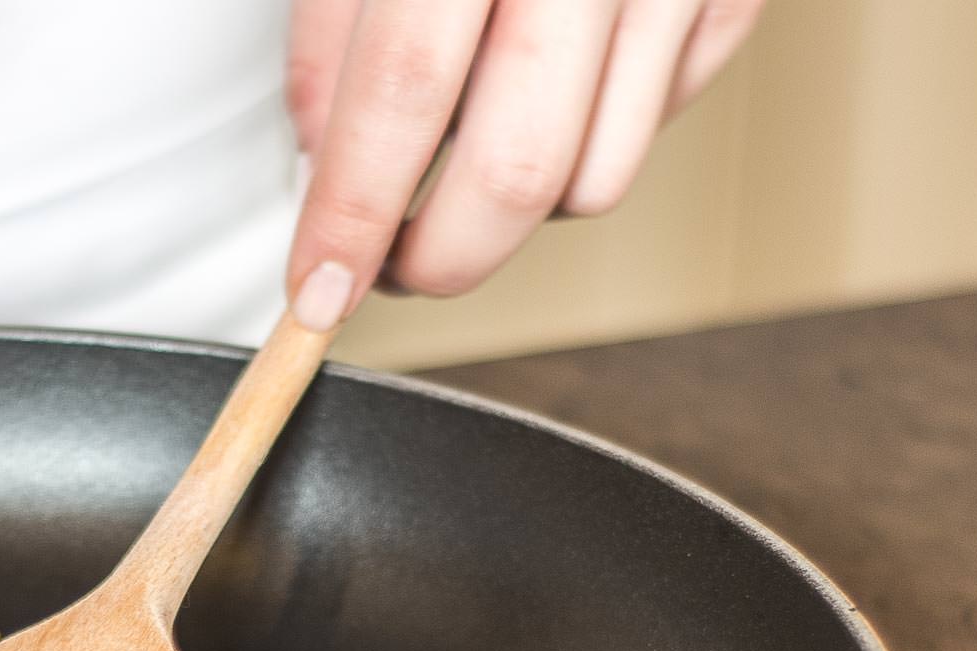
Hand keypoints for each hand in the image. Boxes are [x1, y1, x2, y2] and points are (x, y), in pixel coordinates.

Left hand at [284, 0, 762, 329]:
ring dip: (512, 209)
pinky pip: (658, 126)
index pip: (400, 96)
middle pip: (519, 174)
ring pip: (595, 179)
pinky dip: (590, 141)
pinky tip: (548, 87)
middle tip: (385, 263)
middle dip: (438, 259)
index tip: (318, 292)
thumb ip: (332, 31)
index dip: (353, 216)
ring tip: (459, 156)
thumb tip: (324, 164)